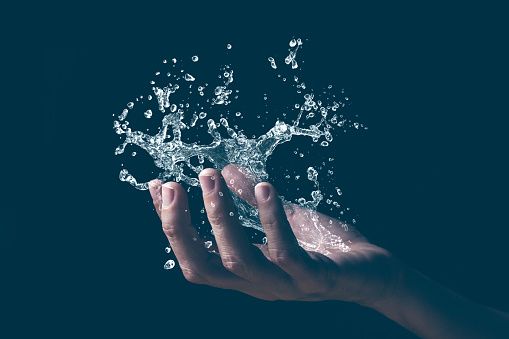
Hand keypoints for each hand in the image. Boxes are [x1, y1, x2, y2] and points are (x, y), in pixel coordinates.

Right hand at [148, 165, 402, 305]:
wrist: (374, 274)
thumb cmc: (324, 246)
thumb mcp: (284, 218)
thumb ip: (254, 199)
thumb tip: (226, 170)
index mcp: (246, 271)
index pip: (195, 255)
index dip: (171, 224)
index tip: (157, 187)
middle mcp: (258, 284)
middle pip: (204, 266)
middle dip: (181, 227)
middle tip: (172, 186)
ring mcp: (285, 285)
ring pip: (238, 260)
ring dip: (220, 217)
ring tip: (210, 177)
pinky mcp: (315, 279)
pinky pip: (286, 254)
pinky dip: (271, 220)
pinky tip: (266, 186)